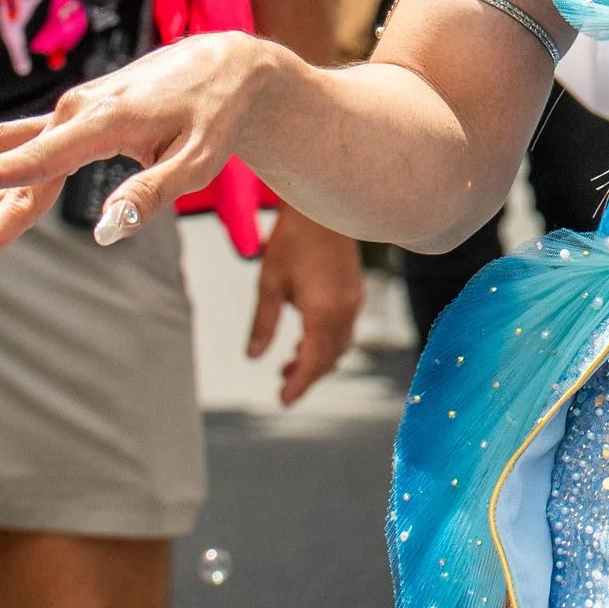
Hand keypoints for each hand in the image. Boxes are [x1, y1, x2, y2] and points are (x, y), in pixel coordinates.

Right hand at [0, 35, 283, 301]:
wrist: (219, 64)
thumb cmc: (212, 115)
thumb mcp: (197, 160)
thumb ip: (149, 194)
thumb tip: (105, 233)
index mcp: (102, 122)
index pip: (37, 160)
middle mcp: (72, 114)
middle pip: (14, 178)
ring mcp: (66, 114)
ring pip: (7, 163)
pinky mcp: (69, 120)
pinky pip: (18, 149)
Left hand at [249, 202, 361, 404]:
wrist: (325, 206)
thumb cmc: (292, 240)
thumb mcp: (269, 283)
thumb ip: (263, 323)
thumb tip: (253, 357)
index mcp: (323, 314)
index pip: (314, 363)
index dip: (299, 385)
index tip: (283, 401)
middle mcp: (345, 312)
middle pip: (329, 358)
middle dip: (307, 374)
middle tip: (281, 382)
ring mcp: (354, 301)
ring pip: (339, 345)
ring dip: (318, 358)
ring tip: (290, 361)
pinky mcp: (355, 291)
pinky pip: (344, 329)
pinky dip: (327, 341)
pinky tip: (307, 336)